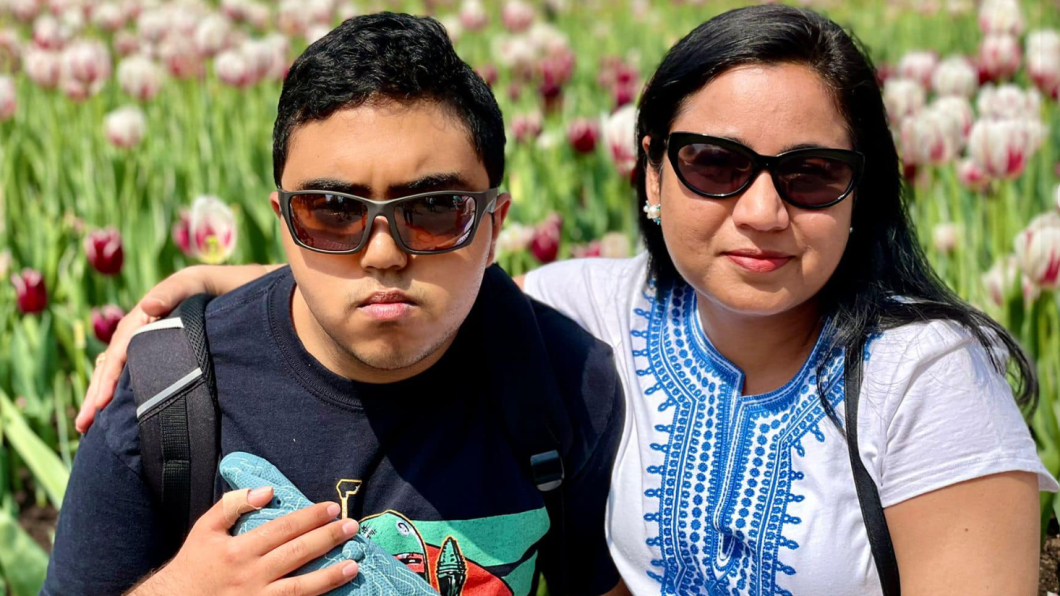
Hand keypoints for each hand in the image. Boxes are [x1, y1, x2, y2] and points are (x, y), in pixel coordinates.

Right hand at [76, 264, 274, 432]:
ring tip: (88, 428)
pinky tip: (113, 414)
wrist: (226, 290)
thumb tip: (147, 307)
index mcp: (140, 320)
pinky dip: (120, 394)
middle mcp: (137, 335)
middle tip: (83, 425)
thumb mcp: (190, 284)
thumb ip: (170, 292)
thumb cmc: (207, 287)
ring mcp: (145, 347)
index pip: (118, 352)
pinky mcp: (157, 356)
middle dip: (95, 396)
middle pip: (110, 367)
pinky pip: (133, 377)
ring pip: (118, 375)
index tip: (101, 403)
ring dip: (101, 399)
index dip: (109, 377)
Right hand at [130, 487, 359, 595]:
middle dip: (327, 539)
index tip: (332, 508)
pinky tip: (333, 592)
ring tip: (353, 564)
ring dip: (329, 576)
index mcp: (238, 550)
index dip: (310, 517)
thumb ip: (233, 505)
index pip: (283, 529)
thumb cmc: (193, 564)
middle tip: (351, 527)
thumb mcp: (205, 529)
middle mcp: (250, 575)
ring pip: (299, 588)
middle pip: (296, 554)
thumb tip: (267, 491)